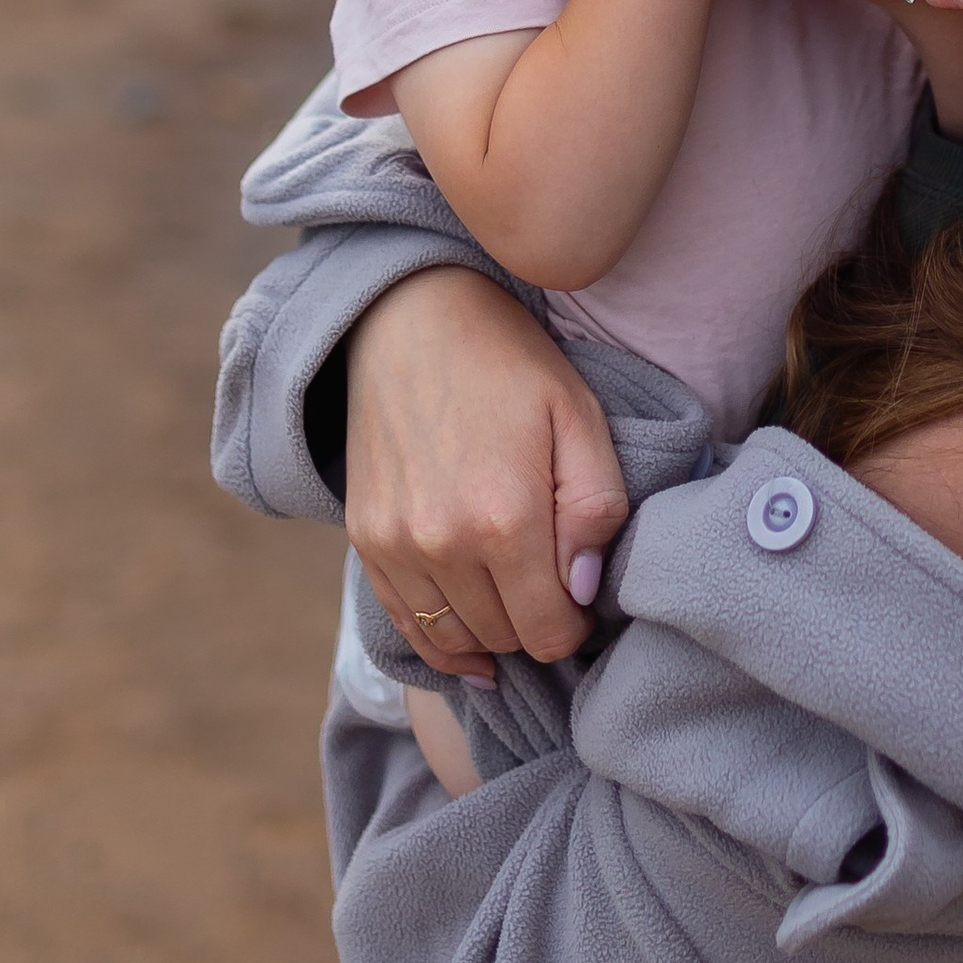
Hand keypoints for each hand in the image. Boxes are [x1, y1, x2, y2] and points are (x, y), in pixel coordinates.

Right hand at [342, 266, 629, 676]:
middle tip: (552, 589)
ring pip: (454, 637)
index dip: (575, 625)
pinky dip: (441, 640)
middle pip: (504, 638)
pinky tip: (471, 643)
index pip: (548, 632)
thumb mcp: (578, 416)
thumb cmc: (508, 364)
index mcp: (505, 519)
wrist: (411, 319)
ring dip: (492, 633)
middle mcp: (442, 544)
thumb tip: (583, 588)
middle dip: (537, 625)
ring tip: (514, 600)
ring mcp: (394, 545)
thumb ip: (596, 508)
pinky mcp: (365, 538)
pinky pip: (406, 621)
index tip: (581, 598)